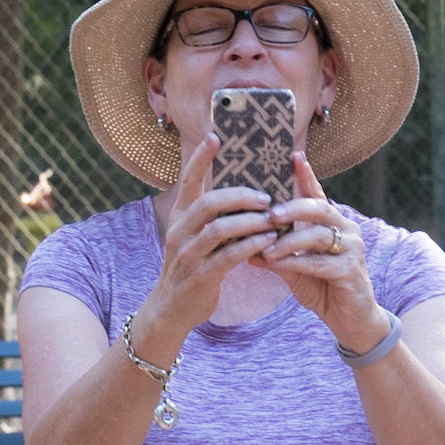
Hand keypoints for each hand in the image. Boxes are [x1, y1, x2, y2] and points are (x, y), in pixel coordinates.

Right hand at [145, 133, 278, 338]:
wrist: (172, 308)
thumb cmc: (192, 267)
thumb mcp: (195, 238)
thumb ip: (213, 217)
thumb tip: (246, 194)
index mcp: (180, 217)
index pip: (188, 181)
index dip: (200, 158)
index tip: (214, 136)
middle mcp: (180, 231)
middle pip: (208, 202)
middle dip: (239, 196)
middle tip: (265, 196)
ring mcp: (188, 254)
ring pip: (219, 228)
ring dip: (249, 221)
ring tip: (272, 217)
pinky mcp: (201, 276)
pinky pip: (229, 256)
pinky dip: (251, 246)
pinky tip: (268, 241)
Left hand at [251, 151, 388, 350]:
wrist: (349, 320)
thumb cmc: (321, 287)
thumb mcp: (293, 267)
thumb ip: (274, 252)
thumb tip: (242, 241)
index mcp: (330, 222)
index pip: (316, 193)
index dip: (306, 174)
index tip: (294, 155)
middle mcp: (345, 229)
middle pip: (319, 208)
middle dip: (292, 208)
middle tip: (268, 213)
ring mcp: (352, 248)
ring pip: (318, 235)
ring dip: (289, 240)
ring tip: (267, 246)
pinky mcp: (351, 270)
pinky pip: (320, 263)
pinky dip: (296, 263)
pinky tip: (278, 265)